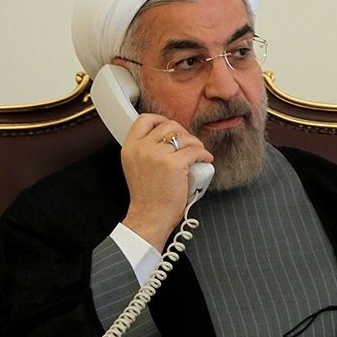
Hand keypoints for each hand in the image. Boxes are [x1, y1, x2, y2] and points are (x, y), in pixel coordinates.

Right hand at [118, 113, 213, 250]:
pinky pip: (195, 150)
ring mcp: (158, 155)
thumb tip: (166, 138)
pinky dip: (204, 154)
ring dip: (195, 143)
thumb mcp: (136, 167)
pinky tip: (205, 159)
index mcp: (130, 148)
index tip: (171, 127)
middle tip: (188, 143)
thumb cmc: (147, 197)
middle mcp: (142, 148)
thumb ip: (145, 150)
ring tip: (198, 152)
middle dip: (183, 132)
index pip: (144, 120)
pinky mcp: (174, 164)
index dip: (161, 119)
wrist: (150, 217)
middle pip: (168, 125)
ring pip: (184, 137)